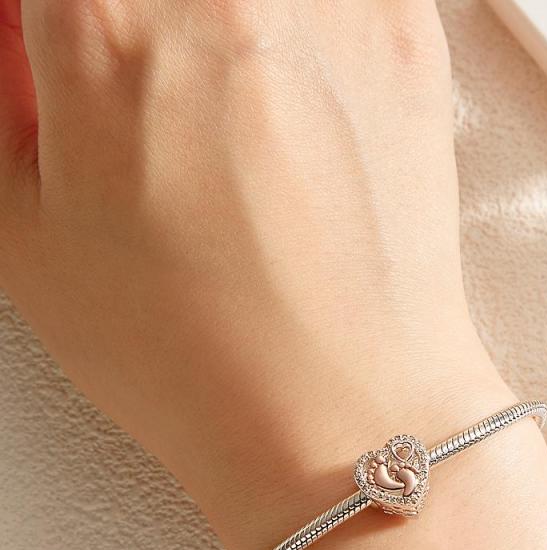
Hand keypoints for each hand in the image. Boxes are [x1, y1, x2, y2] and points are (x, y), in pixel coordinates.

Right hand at [0, 0, 512, 549]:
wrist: (343, 413)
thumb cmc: (194, 356)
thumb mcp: (29, 232)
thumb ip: (3, 91)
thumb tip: (21, 31)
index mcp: (105, 23)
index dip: (55, 24)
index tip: (61, 53)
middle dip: (137, 27)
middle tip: (148, 92)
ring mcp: (334, 6)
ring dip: (223, 32)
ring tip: (225, 115)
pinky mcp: (406, 37)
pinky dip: (303, 26)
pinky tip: (290, 102)